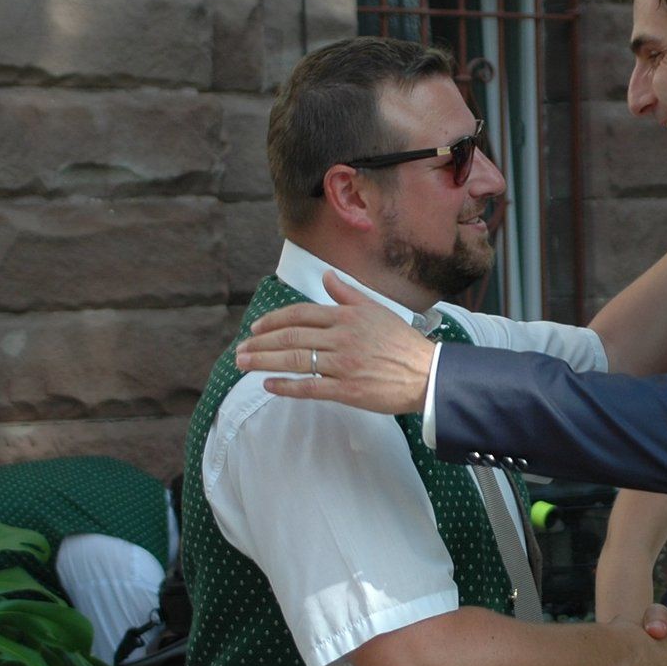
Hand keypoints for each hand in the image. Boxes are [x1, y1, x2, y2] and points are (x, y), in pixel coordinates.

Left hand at [237, 271, 435, 414]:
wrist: (427, 374)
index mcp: (346, 316)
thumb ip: (348, 293)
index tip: (256, 328)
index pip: (300, 314)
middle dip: (260, 343)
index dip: (273, 321)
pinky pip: (308, 387)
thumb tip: (328, 275)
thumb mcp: (377, 310)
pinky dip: (285, 385)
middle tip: (240, 349)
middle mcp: (341, 337)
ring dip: (264, 362)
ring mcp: (342, 364)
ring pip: (294, 361)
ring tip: (243, 364)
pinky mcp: (346, 389)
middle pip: (290, 338)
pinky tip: (268, 384)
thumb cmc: (403, 342)